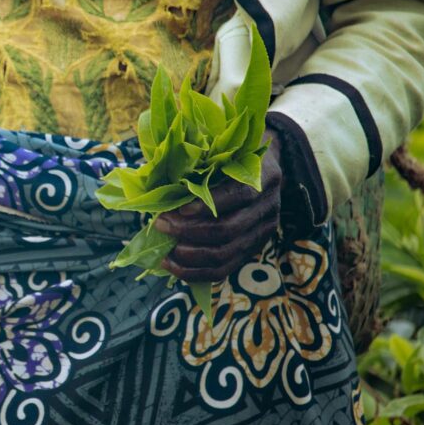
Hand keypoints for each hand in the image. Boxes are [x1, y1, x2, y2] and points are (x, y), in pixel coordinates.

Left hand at [153, 133, 282, 282]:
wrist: (259, 168)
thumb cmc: (231, 157)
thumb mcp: (221, 152)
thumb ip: (197, 164)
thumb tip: (155, 182)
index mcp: (264, 176)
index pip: (239, 195)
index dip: (208, 205)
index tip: (180, 209)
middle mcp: (269, 207)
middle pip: (230, 229)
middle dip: (189, 231)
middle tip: (161, 225)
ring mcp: (263, 232)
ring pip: (226, 253)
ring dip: (190, 256)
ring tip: (165, 250)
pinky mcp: (253, 249)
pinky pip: (225, 269)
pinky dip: (196, 272)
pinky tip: (173, 265)